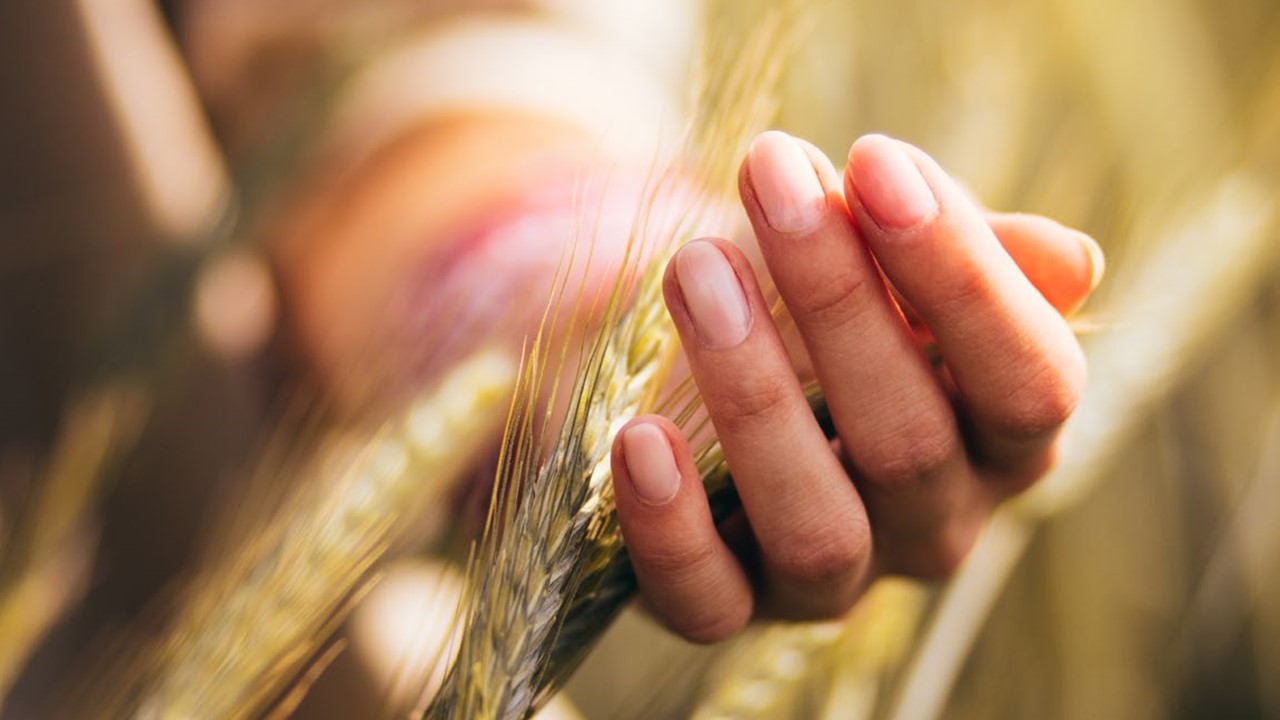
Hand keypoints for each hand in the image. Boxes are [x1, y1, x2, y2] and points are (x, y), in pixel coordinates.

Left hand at [609, 132, 1101, 642]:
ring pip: (817, 528)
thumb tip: (1068, 261)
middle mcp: (933, 525)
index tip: (876, 158)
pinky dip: (670, 526)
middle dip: (837, 298)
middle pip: (912, 442)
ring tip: (696, 266)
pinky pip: (707, 601)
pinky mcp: (729, 606)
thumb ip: (973, 254)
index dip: (963, 276)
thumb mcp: (895, 260)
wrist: (705, 358)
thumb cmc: (825, 299)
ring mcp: (831, 579)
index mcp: (1002, 440)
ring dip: (755, 394)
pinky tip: (638, 437)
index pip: (1029, 383)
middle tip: (768, 178)